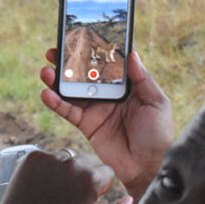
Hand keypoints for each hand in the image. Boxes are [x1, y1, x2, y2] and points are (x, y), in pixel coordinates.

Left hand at [0, 150, 131, 203]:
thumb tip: (129, 199)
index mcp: (90, 179)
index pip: (107, 172)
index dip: (100, 188)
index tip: (87, 199)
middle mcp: (71, 163)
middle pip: (89, 161)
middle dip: (85, 175)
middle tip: (71, 195)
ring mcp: (50, 158)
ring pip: (69, 156)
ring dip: (67, 169)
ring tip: (57, 190)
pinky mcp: (33, 157)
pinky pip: (48, 156)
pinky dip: (48, 167)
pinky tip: (44, 184)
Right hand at [39, 49, 173, 200]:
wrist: (148, 166)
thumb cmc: (158, 134)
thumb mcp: (157, 102)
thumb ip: (143, 79)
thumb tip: (132, 54)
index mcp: (126, 86)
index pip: (107, 63)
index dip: (94, 51)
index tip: (81, 37)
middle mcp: (108, 94)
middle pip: (85, 74)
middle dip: (69, 62)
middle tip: (54, 50)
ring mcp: (95, 109)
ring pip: (72, 90)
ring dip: (57, 80)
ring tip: (46, 70)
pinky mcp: (86, 125)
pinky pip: (67, 111)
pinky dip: (55, 102)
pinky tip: (46, 94)